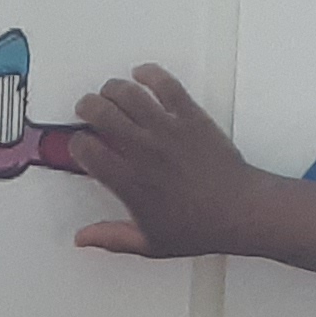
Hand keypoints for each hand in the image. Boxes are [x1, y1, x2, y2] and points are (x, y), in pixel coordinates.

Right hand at [71, 66, 273, 259]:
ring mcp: (167, 129)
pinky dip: (149, 73)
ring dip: (111, 89)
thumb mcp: (149, 243)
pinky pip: (164, 84)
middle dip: (86, 107)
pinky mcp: (189, 115)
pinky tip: (141, 75)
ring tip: (109, 93)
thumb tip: (84, 238)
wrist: (239, 210)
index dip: (76, 144)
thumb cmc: (199, 227)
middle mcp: (144, 151)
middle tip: (86, 110)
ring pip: (127, 92)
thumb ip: (111, 238)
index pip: (86, 150)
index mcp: (130, 182)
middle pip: (100, 112)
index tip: (81, 146)